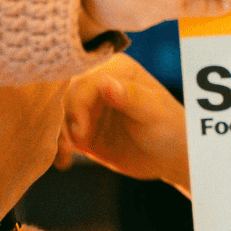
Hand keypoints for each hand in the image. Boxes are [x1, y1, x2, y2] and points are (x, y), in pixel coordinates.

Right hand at [58, 54, 190, 195]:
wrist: (172, 157)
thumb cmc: (170, 127)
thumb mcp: (154, 112)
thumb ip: (131, 97)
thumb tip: (106, 84)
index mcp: (116, 69)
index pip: (85, 80)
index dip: (78, 102)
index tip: (81, 127)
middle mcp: (98, 84)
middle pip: (67, 95)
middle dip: (65, 119)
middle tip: (75, 143)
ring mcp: (89, 108)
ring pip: (61, 114)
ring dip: (58, 134)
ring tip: (66, 154)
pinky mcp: (83, 130)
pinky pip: (63, 134)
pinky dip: (59, 146)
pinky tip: (64, 160)